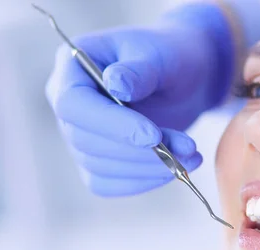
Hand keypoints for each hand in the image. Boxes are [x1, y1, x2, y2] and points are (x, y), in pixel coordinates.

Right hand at [45, 3, 233, 195]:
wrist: (186, 78)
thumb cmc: (171, 56)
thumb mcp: (161, 55)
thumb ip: (140, 70)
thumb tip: (116, 84)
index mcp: (72, 65)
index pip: (73, 104)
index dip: (111, 124)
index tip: (153, 136)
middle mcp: (67, 102)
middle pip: (85, 141)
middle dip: (139, 151)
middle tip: (187, 149)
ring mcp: (78, 133)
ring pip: (99, 167)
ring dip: (149, 168)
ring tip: (191, 155)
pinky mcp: (96, 159)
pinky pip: (108, 183)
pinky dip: (143, 181)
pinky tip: (176, 169)